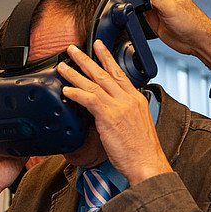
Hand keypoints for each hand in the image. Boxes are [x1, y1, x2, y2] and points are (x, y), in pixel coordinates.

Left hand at [59, 42, 172, 185]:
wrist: (147, 163)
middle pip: (105, 73)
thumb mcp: (138, 125)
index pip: (119, 74)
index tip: (99, 48)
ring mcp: (120, 107)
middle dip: (88, 59)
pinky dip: (77, 93)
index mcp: (137, 100)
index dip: (107, 59)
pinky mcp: (110, 117)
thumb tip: (108, 112)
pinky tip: (67, 90)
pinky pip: (90, 99)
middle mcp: (129, 99)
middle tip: (74, 49)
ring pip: (94, 84)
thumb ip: (124, 113)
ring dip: (76, 73)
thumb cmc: (142, 151)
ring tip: (63, 66)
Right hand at [107, 0, 210, 71]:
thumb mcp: (170, 5)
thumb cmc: (192, 21)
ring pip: (137, 1)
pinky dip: (132, 15)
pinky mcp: (153, 20)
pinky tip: (130, 16)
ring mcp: (156, 8)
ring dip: (129, 2)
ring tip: (120, 2)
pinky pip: (139, 15)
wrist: (197, 41)